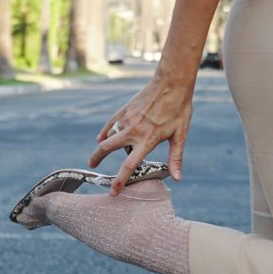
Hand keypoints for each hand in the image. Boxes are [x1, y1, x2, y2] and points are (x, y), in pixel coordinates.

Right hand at [89, 72, 193, 194]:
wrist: (172, 82)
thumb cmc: (179, 109)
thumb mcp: (180, 135)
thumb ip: (175, 158)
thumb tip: (177, 178)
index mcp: (147, 140)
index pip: (129, 165)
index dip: (120, 180)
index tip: (113, 191)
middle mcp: (133, 131)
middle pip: (107, 148)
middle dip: (97, 159)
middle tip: (92, 167)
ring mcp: (127, 119)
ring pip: (108, 135)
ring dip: (102, 145)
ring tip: (99, 153)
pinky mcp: (125, 109)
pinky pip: (110, 123)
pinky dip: (104, 131)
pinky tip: (100, 137)